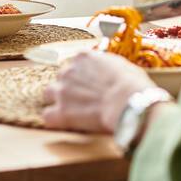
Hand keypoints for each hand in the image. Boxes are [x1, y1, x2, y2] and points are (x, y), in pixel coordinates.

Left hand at [42, 50, 156, 132]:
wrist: (128, 102)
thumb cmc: (133, 84)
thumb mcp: (122, 65)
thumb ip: (107, 65)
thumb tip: (109, 69)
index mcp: (83, 57)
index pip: (75, 63)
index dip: (82, 75)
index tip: (90, 83)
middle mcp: (68, 70)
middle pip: (60, 77)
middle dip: (69, 86)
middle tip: (83, 98)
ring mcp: (62, 91)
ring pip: (48, 93)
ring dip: (57, 101)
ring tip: (72, 110)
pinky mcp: (61, 112)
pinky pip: (48, 116)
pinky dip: (56, 120)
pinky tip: (66, 123)